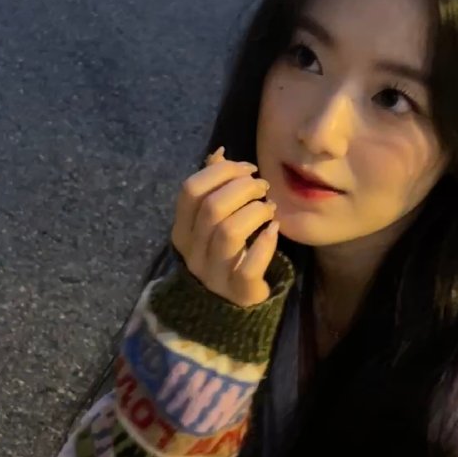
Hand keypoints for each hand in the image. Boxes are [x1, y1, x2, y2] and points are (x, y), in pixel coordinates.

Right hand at [171, 147, 278, 307]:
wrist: (231, 304)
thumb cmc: (225, 253)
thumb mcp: (214, 221)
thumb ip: (214, 187)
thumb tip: (219, 152)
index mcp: (182, 230)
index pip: (191, 189)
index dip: (221, 171)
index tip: (248, 169)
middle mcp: (192, 252)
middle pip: (212, 207)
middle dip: (243, 188)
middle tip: (263, 187)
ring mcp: (213, 274)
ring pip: (229, 232)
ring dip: (255, 212)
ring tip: (269, 208)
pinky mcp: (238, 292)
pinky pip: (248, 267)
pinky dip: (265, 244)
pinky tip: (274, 231)